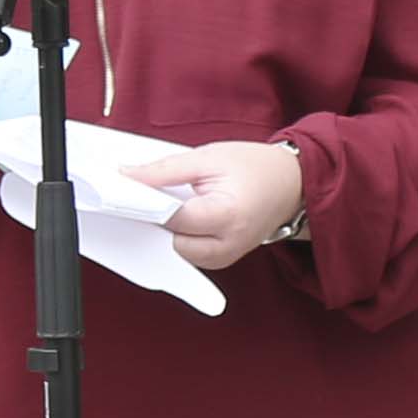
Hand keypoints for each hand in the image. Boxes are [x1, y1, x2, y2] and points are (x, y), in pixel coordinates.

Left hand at [113, 138, 305, 267]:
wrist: (292, 183)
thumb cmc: (255, 166)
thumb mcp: (207, 157)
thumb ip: (164, 170)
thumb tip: (127, 176)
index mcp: (226, 215)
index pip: (171, 218)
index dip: (146, 204)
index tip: (124, 192)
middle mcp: (228, 244)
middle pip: (171, 241)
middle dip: (157, 221)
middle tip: (151, 196)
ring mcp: (228, 256)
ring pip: (178, 253)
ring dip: (169, 231)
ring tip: (173, 204)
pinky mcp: (224, 260)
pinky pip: (191, 255)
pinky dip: (181, 237)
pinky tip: (182, 217)